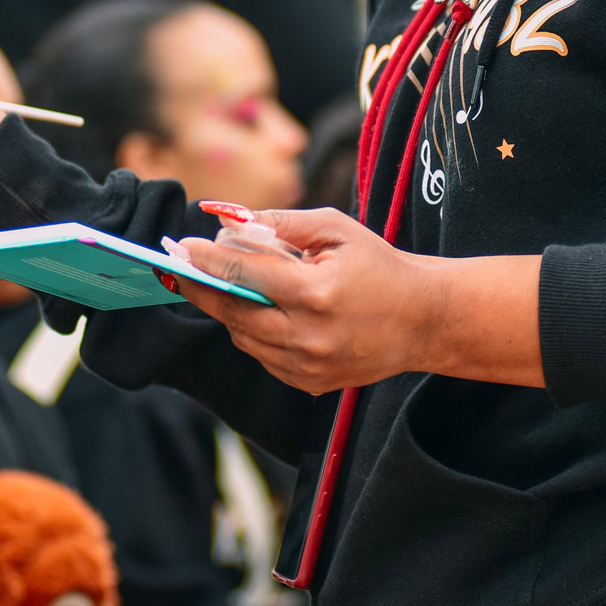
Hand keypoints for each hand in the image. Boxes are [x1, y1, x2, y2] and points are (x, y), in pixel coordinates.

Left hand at [174, 209, 545, 392]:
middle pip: (234, 311)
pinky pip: (263, 357)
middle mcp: (310, 336)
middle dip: (204, 288)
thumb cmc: (380, 266)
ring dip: (229, 310)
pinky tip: (258, 310)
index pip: (246, 273)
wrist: (424, 320)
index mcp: (317, 293)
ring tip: (223, 284)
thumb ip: (281, 224)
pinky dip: (253, 332)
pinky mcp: (310, 383)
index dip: (209, 258)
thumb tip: (231, 221)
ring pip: (244, 337)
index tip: (183, 247)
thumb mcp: (336, 230)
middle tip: (181, 267)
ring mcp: (310, 366)